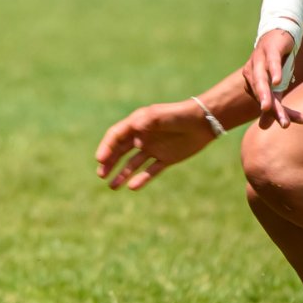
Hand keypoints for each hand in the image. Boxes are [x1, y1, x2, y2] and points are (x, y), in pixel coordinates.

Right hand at [95, 101, 218, 189]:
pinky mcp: (166, 159)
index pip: (115, 137)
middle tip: (101, 174)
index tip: (100, 159)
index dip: (106, 147)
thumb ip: (143, 123)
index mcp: (136, 124)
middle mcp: (141, 137)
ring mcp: (153, 149)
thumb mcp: (158, 116)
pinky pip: (151, 171)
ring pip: (133, 164)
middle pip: (120, 152)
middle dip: (109, 163)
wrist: (202, 121)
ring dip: (122, 174)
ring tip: (112, 187)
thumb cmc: (177, 115)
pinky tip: (132, 187)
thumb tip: (131, 130)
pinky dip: (141, 179)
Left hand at [240, 29, 302, 127]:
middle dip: (268, 107)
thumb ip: (273, 104)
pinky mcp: (269, 50)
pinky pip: (271, 62)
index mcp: (253, 82)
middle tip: (276, 122)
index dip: (277, 113)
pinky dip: (273, 71)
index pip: (266, 101)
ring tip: (268, 108)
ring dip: (265, 94)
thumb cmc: (275, 64)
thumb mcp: (275, 85)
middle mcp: (252, 72)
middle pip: (260, 93)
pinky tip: (277, 81)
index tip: (286, 125)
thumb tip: (264, 128)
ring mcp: (259, 60)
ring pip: (262, 79)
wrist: (276, 36)